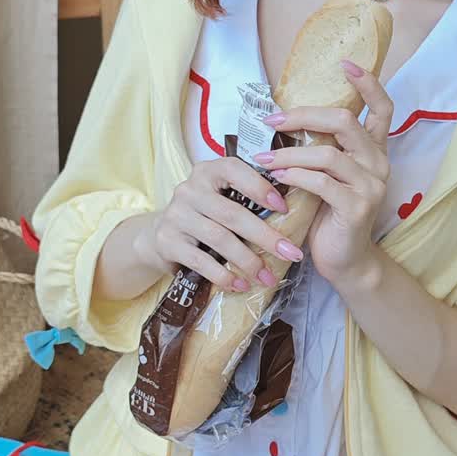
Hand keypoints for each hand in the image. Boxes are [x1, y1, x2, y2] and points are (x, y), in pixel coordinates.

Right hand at [147, 155, 304, 295]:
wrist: (160, 237)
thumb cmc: (204, 216)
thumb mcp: (221, 199)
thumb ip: (246, 198)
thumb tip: (295, 213)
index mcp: (208, 171)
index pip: (235, 170)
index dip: (261, 187)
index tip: (284, 208)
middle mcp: (189, 189)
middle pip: (233, 213)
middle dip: (265, 236)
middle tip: (291, 254)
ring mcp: (176, 215)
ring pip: (220, 239)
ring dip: (248, 261)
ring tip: (267, 277)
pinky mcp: (167, 241)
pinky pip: (201, 261)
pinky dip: (224, 276)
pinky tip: (240, 285)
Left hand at [253, 61, 392, 288]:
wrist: (344, 261)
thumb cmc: (328, 215)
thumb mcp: (325, 176)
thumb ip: (319, 149)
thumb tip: (281, 120)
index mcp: (374, 151)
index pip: (383, 108)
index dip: (368, 83)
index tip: (346, 64)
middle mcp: (379, 163)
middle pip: (346, 122)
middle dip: (305, 115)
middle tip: (273, 119)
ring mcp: (372, 186)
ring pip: (328, 154)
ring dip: (290, 152)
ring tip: (264, 157)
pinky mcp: (358, 208)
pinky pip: (322, 183)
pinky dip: (295, 176)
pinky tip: (277, 177)